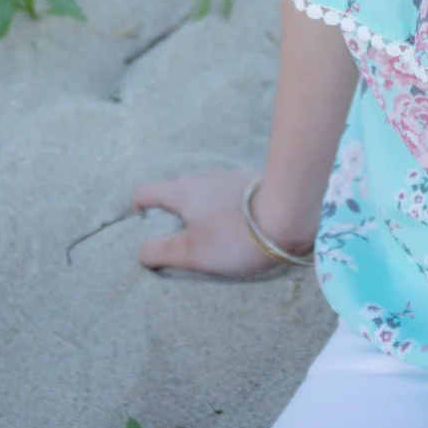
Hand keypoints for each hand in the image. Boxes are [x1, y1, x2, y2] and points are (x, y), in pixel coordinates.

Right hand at [131, 168, 311, 279]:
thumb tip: (141, 251)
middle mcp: (201, 177)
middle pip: (175, 191)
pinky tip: (237, 225)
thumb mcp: (190, 251)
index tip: (147, 228)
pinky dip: (224, 207)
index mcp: (181, 191)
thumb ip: (159, 251)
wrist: (289, 210)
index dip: (138, 210)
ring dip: (201, 209)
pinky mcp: (251, 182)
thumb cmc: (234, 235)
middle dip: (172, 213)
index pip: (144, 191)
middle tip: (182, 240)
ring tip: (212, 235)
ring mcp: (228, 176)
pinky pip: (227, 193)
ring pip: (203, 191)